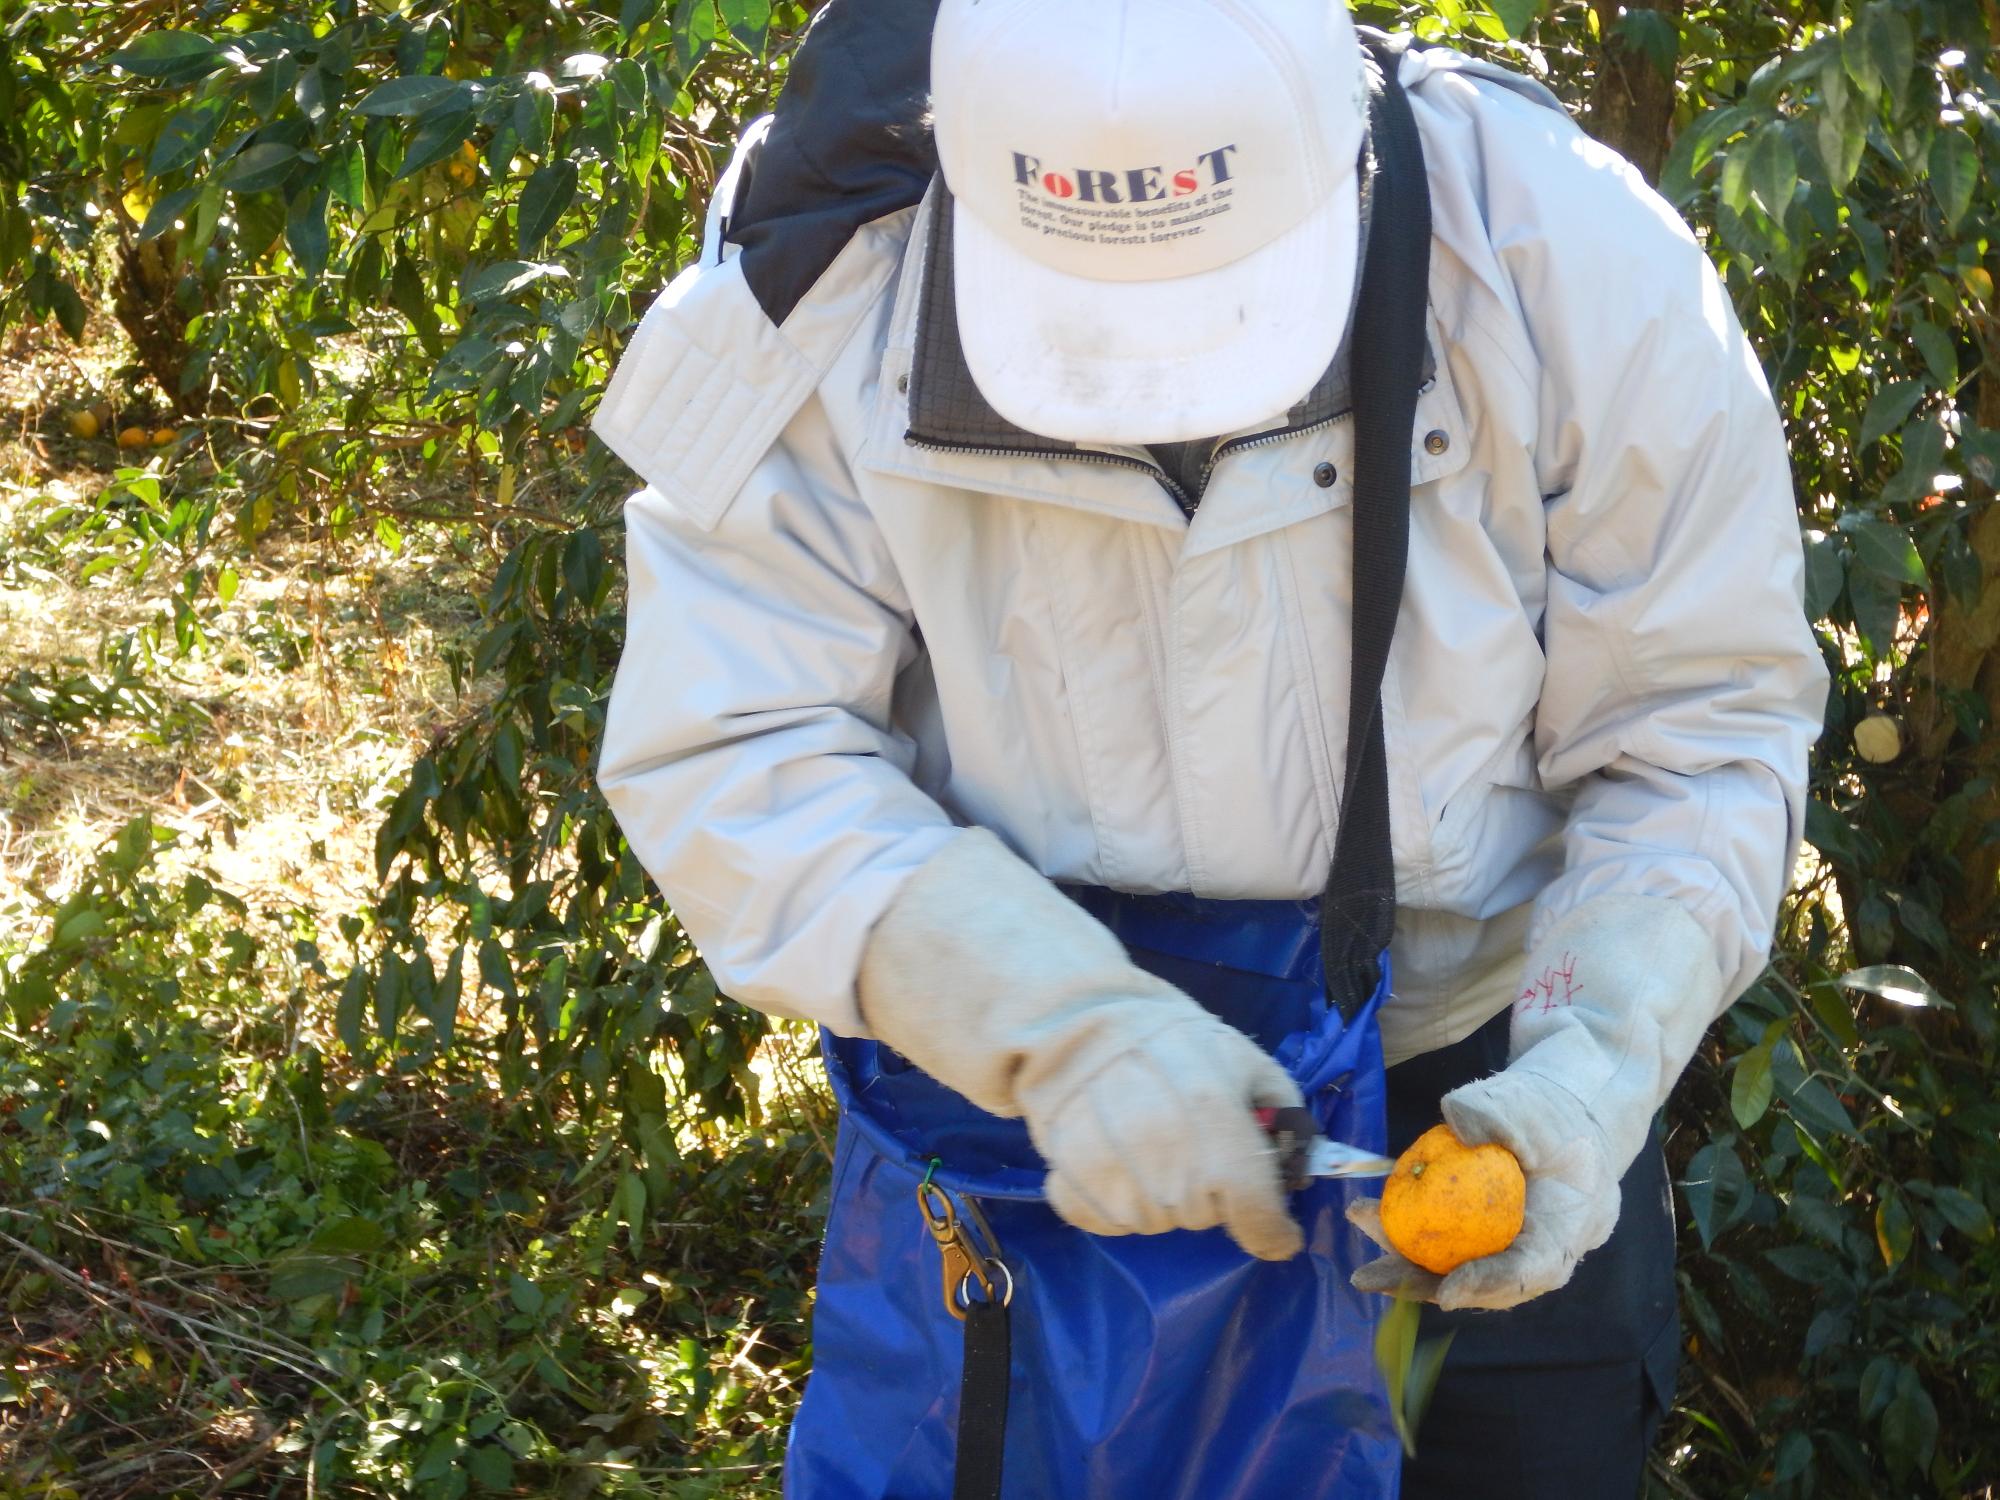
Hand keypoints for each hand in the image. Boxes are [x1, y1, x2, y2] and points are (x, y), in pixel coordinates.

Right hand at [1027, 1011, 1307, 1260]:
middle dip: (1211, 1188)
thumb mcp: (1245, 1059)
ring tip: (1146, 1137)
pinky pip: (1111, 1222)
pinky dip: (1116, 1198)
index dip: (1274, 1231)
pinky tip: (1113, 1153)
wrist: (1079, 1024)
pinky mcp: (1074, 1193)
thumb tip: (1303, 1166)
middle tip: (1190, 1139)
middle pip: (1207, 1216)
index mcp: (1216, 1125)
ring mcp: (1117, 1185)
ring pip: (1160, 1221)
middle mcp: (1168, 1167)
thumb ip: (1286, 1114)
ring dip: (1163, 1193)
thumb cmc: (1169, 1040)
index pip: (1258, 1217)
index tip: (1278, 1231)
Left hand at [1347, 892, 1724, 1310]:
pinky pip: (1446, 1248)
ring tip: (1360, 1222)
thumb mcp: (1531, 1100)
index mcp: (1573, 1222)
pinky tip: (1368, 1212)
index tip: (1448, 1289)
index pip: (1534, 1267)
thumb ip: (1497, 1110)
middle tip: (1371, 1275)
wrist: (1561, 1116)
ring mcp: (1512, 1248)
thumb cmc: (1550, 1110)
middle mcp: (1542, 1248)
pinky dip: (1408, 1238)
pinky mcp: (1485, 1239)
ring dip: (1404, 1260)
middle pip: (1483, 1284)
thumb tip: (1458, 1125)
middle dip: (1424, 1284)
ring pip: (1459, 1270)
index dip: (1491, 1284)